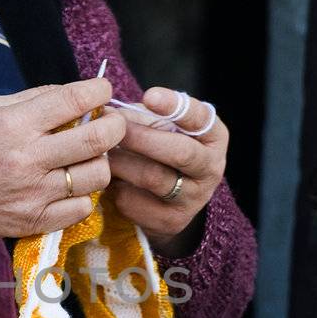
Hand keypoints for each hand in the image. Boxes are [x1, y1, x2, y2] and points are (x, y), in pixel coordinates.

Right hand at [0, 77, 125, 244]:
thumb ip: (31, 101)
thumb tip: (72, 96)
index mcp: (13, 125)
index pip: (74, 100)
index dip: (97, 90)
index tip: (101, 89)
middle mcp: (26, 161)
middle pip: (97, 141)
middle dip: (114, 125)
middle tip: (109, 122)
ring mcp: (32, 195)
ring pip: (96, 176)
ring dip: (99, 161)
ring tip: (85, 156)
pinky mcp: (32, 222)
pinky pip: (81, 209)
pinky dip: (82, 194)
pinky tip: (68, 184)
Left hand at [103, 87, 226, 250]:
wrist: (167, 199)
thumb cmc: (159, 149)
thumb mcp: (159, 126)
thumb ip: (141, 116)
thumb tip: (107, 112)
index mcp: (213, 137)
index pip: (200, 118)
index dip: (175, 106)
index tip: (149, 95)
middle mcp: (211, 168)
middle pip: (179, 152)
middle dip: (141, 138)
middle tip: (114, 129)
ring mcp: (194, 198)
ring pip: (153, 178)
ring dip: (122, 163)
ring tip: (103, 154)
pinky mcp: (171, 221)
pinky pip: (136, 203)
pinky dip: (116, 190)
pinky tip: (108, 181)